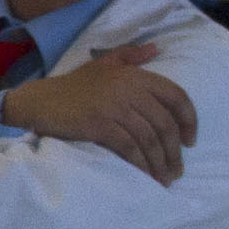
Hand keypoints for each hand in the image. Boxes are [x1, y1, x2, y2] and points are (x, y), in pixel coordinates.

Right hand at [0, 43, 196, 183]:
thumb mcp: (102, 64)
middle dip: (174, 152)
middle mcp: (128, 88)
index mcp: (134, 75)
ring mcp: (113, 106)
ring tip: (163, 179)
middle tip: (176, 172)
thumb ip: (130, 56)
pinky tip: (144, 175)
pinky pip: (129, 148)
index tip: (190, 142)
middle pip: (164, 124)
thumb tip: (156, 48)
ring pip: (149, 139)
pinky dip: (140, 164)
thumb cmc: (72, 86)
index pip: (176, 96)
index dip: (189, 121)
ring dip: (159, 163)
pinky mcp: (99, 124)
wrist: (39, 101)